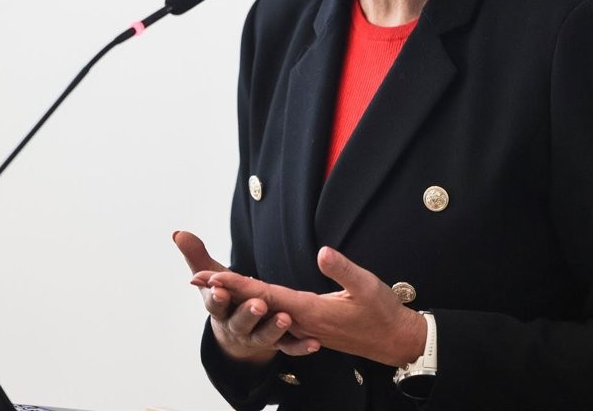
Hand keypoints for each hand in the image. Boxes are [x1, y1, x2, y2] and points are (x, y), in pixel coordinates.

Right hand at [172, 230, 320, 363]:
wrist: (237, 335)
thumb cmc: (225, 298)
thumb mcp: (210, 278)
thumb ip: (197, 256)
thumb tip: (177, 232)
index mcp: (220, 308)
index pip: (216, 304)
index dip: (216, 297)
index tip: (219, 288)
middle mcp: (236, 326)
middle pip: (240, 321)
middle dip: (248, 313)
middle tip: (258, 304)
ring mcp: (257, 337)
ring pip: (264, 336)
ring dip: (274, 328)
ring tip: (285, 318)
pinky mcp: (277, 344)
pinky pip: (289, 348)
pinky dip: (300, 347)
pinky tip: (314, 343)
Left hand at [206, 245, 426, 366]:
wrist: (395, 341)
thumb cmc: (383, 313)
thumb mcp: (367, 286)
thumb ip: (343, 269)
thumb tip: (322, 251)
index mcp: (311, 310)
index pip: (266, 295)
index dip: (238, 286)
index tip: (213, 277)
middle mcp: (302, 320)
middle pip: (257, 302)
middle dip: (227, 291)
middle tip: (196, 279)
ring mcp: (304, 326)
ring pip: (265, 310)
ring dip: (238, 298)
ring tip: (213, 287)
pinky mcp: (310, 327)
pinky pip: (277, 316)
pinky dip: (258, 308)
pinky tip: (248, 304)